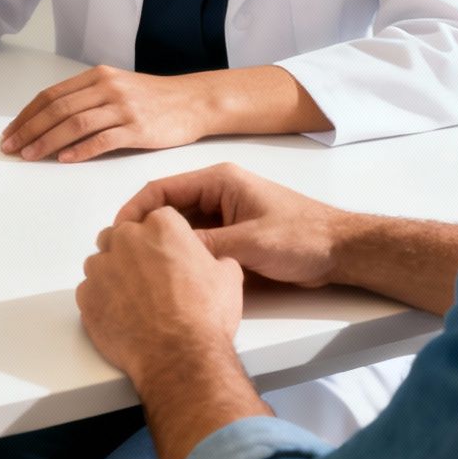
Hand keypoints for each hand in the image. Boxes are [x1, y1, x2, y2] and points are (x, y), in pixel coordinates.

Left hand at [0, 66, 213, 162]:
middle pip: (58, 109)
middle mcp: (107, 88)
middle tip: (12, 147)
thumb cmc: (152, 98)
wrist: (192, 101)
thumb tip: (49, 121)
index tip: (11, 132)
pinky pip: (103, 140)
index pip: (52, 95)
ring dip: (47, 142)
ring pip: (75, 124)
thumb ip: (86, 98)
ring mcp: (123, 108)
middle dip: (29, 130)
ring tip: (30, 156)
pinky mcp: (138, 129)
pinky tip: (65, 159)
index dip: (27, 115)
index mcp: (97, 77)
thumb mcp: (116, 87)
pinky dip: (80, 150)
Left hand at [76, 207, 243, 383]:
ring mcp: (102, 266)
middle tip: (151, 278)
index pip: (156, 218)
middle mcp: (127, 239)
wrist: (179, 356)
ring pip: (102, 261)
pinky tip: (122, 315)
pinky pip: (89, 289)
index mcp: (162, 227)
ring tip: (135, 299)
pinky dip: (102, 299)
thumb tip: (215, 261)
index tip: (167, 255)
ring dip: (114, 273)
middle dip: (134, 252)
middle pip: (123, 235)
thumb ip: (214, 257)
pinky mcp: (86, 295)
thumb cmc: (203, 317)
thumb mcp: (228, 276)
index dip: (163, 239)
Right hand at [116, 163, 348, 287]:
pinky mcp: (232, 238)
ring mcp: (225, 217)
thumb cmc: (302, 237)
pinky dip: (183, 257)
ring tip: (139, 269)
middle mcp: (218, 196)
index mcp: (219, 182)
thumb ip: (207, 246)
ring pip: (181, 230)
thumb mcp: (249, 242)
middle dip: (144, 231)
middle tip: (122, 256)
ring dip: (163, 246)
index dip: (136, 210)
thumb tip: (165, 254)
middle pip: (168, 210)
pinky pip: (198, 245)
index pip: (163, 189)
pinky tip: (169, 276)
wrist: (340, 252)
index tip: (117, 233)